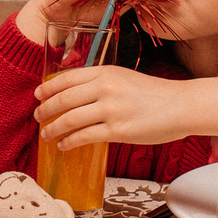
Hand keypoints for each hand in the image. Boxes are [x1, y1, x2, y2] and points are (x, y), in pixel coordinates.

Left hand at [35, 67, 217, 150]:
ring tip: (46, 134)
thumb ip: (100, 82)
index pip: (66, 79)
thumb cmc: (153, 93)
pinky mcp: (117, 130)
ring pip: (70, 119)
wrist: (179, 105)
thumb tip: (73, 94)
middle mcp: (105, 88)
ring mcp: (111, 109)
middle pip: (64, 99)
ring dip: (53, 128)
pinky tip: (64, 145)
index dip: (48, 88)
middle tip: (38, 117)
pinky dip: (69, 142)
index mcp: (105, 72)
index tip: (38, 95)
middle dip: (46, 110)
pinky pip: (84, 137)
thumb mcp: (123, 77)